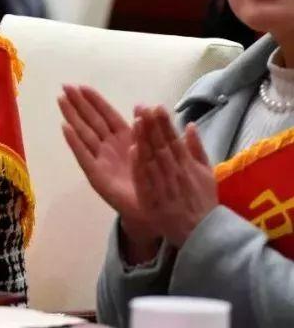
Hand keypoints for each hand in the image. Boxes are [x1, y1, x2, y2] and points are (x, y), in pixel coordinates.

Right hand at [59, 86, 160, 249]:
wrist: (154, 211)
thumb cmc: (154, 182)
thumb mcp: (158, 150)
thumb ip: (148, 129)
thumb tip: (142, 105)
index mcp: (125, 138)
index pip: (107, 114)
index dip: (95, 100)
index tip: (82, 86)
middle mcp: (110, 146)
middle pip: (91, 120)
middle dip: (78, 103)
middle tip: (64, 86)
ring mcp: (101, 160)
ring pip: (84, 133)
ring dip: (72, 116)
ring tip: (61, 100)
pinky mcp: (97, 176)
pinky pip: (84, 156)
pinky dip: (74, 142)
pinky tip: (65, 129)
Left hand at [132, 107, 217, 246]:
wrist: (201, 233)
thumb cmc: (202, 201)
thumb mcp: (206, 173)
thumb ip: (197, 148)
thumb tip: (190, 125)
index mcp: (186, 165)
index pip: (174, 140)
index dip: (165, 123)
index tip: (157, 106)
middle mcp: (175, 173)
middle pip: (161, 146)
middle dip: (152, 126)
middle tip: (143, 106)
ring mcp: (164, 186)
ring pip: (152, 159)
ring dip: (144, 140)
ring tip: (136, 121)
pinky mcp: (153, 200)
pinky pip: (145, 180)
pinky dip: (140, 166)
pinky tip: (133, 151)